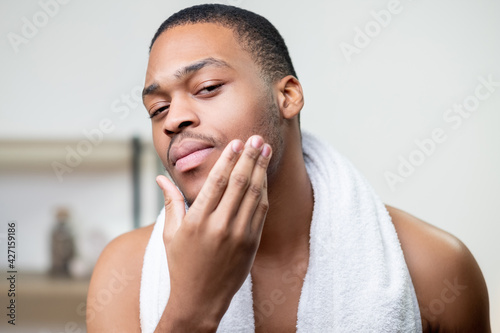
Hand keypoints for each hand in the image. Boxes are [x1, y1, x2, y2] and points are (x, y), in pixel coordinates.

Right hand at [155, 135, 271, 330]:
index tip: (236, 142)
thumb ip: (171, 202)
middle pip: (239, 183)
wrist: (200, 300)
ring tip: (264, 150)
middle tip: (256, 138)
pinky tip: (263, 177)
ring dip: (261, 170)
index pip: (217, 182)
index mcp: (196, 221)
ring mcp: (238, 235)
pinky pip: (261, 212)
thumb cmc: (181, 265)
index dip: (228, 159)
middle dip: (249, 157)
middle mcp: (219, 226)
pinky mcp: (251, 243)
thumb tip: (160, 177)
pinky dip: (263, 192)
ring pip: (254, 195)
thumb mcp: (170, 234)